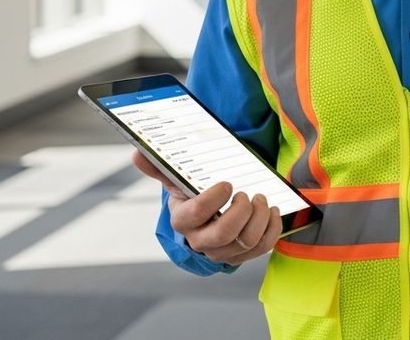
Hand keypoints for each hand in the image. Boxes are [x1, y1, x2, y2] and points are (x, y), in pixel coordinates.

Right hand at [131, 149, 282, 264]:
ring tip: (261, 199)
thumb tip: (137, 153)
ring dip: (260, 216)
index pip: (196, 214)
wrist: (205, 220)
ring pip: (247, 240)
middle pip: (225, 233)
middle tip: (247, 194)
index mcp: (183, 221)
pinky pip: (262, 247)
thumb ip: (159, 167)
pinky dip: (272, 228)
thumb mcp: (177, 181)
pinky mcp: (242, 255)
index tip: (227, 183)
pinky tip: (272, 211)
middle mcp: (200, 241)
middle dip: (242, 210)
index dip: (214, 198)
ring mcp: (222, 251)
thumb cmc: (192, 195)